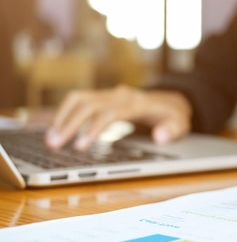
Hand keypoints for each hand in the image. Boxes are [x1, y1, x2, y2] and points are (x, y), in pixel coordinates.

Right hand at [45, 85, 191, 149]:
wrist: (171, 100)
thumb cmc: (173, 116)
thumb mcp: (181, 124)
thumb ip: (172, 130)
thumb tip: (160, 136)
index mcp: (137, 103)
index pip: (110, 113)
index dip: (94, 129)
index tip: (80, 147)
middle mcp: (120, 95)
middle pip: (89, 104)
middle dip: (69, 124)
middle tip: (54, 146)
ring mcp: (109, 94)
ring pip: (79, 99)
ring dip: (61, 117)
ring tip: (50, 140)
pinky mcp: (102, 97)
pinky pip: (78, 100)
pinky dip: (64, 113)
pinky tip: (55, 130)